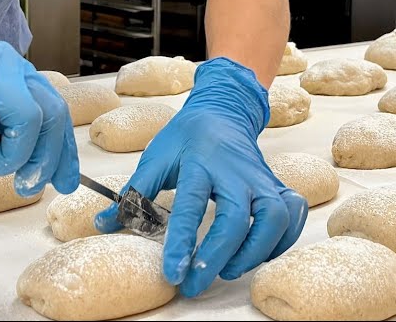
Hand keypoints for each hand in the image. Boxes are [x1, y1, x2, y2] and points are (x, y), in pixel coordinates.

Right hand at [0, 19, 78, 195]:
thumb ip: (9, 136)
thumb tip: (45, 170)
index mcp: (11, 69)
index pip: (55, 109)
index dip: (63, 151)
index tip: (65, 183)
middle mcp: (3, 61)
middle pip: (50, 113)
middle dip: (44, 157)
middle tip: (23, 182)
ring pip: (27, 117)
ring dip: (12, 152)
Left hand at [94, 57, 306, 296]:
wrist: (222, 111)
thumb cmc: (186, 138)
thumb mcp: (156, 158)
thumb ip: (133, 194)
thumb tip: (103, 225)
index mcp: (200, 162)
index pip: (192, 205)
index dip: (182, 243)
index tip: (173, 273)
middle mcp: (235, 170)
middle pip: (239, 217)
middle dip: (219, 256)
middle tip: (196, 283)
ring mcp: (261, 178)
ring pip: (274, 217)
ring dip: (255, 252)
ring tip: (228, 271)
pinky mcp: (277, 185)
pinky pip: (292, 214)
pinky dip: (282, 240)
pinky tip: (259, 255)